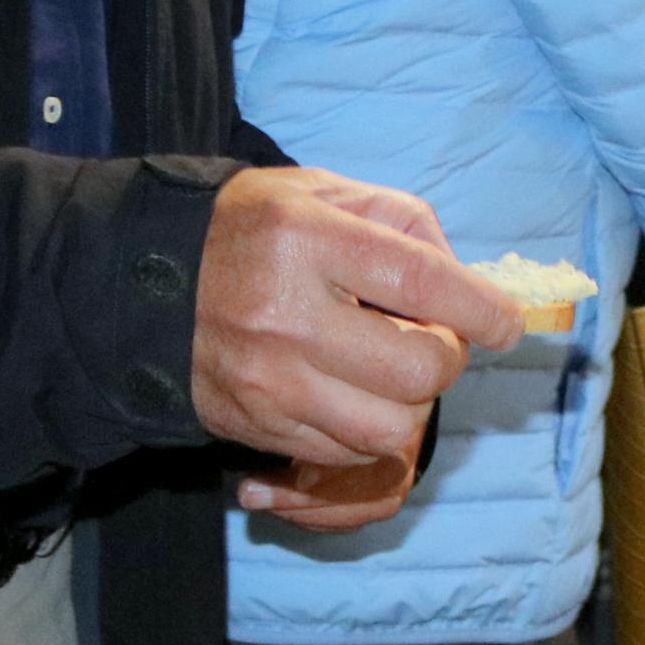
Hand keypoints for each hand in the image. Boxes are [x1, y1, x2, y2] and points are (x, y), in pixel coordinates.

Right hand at [190, 168, 521, 532]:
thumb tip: (466, 283)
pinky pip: (346, 452)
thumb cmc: (248, 227)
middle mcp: (285, 314)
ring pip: (388, 428)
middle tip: (433, 337)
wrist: (137, 280)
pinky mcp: (253, 425)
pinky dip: (368, 430)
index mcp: (305, 238)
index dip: (481, 309)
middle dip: (446, 358)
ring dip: (410, 404)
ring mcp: (267, 380)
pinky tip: (352, 394)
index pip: (423, 283)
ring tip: (390, 371)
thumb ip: (402, 223)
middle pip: (417, 370)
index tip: (507, 323)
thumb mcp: (321, 191)